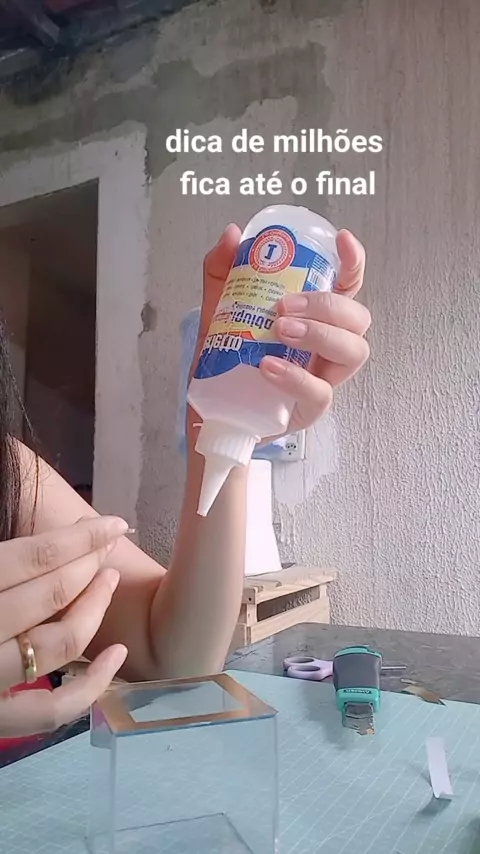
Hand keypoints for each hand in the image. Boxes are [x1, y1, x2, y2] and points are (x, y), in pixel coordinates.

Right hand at [0, 516, 128, 736]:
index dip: (81, 537)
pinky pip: (51, 712)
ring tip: (108, 580)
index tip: (111, 523)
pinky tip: (117, 655)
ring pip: (59, 644)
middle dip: (89, 563)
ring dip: (94, 608)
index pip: (36, 557)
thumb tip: (49, 535)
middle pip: (52, 594)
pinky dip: (92, 687)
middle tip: (107, 544)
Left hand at [197, 224, 369, 433]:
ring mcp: (323, 378)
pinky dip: (296, 376)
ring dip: (320, 334)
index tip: (341, 240)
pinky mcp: (309, 410)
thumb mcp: (219, 311)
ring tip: (280, 330)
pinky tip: (269, 367)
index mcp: (314, 317)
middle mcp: (327, 346)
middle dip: (328, 304)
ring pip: (353, 352)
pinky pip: (320, 393)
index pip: (348, 285)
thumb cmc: (226, 360)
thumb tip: (232, 234)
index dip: (353, 262)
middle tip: (284, 306)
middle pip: (357, 318)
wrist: (210, 411)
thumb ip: (223, 273)